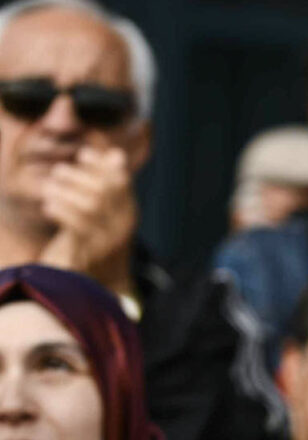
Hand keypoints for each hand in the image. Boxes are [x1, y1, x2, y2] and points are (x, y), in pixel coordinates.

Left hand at [36, 143, 137, 290]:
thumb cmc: (96, 241)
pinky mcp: (92, 255)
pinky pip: (77, 226)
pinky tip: (47, 207)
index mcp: (128, 214)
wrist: (98, 286)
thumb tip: (116, 154)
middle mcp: (123, 228)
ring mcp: (109, 242)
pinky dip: (61, 211)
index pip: (121, 183)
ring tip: (49, 187)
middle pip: (104, 194)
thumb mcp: (104, 212)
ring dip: (66, 193)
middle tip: (58, 171)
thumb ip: (108, 184)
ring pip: (91, 207)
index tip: (82, 154)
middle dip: (79, 178)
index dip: (101, 166)